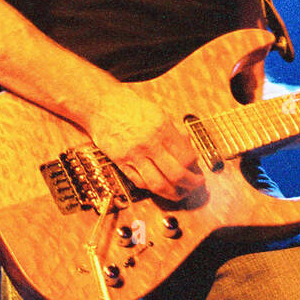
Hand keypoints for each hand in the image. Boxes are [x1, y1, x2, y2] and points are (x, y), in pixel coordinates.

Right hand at [85, 84, 204, 200]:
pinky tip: (161, 186)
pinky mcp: (121, 163)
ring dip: (174, 193)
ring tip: (181, 193)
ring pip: (159, 184)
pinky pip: (140, 183)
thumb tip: (190, 149)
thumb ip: (175, 132)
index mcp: (161, 127)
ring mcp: (134, 155)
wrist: (101, 106)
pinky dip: (153, 188)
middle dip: (190, 184)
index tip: (198, 171)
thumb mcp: (159, 112)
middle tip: (195, 186)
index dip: (195, 168)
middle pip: (176, 174)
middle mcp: (149, 143)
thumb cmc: (130, 107)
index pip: (186, 157)